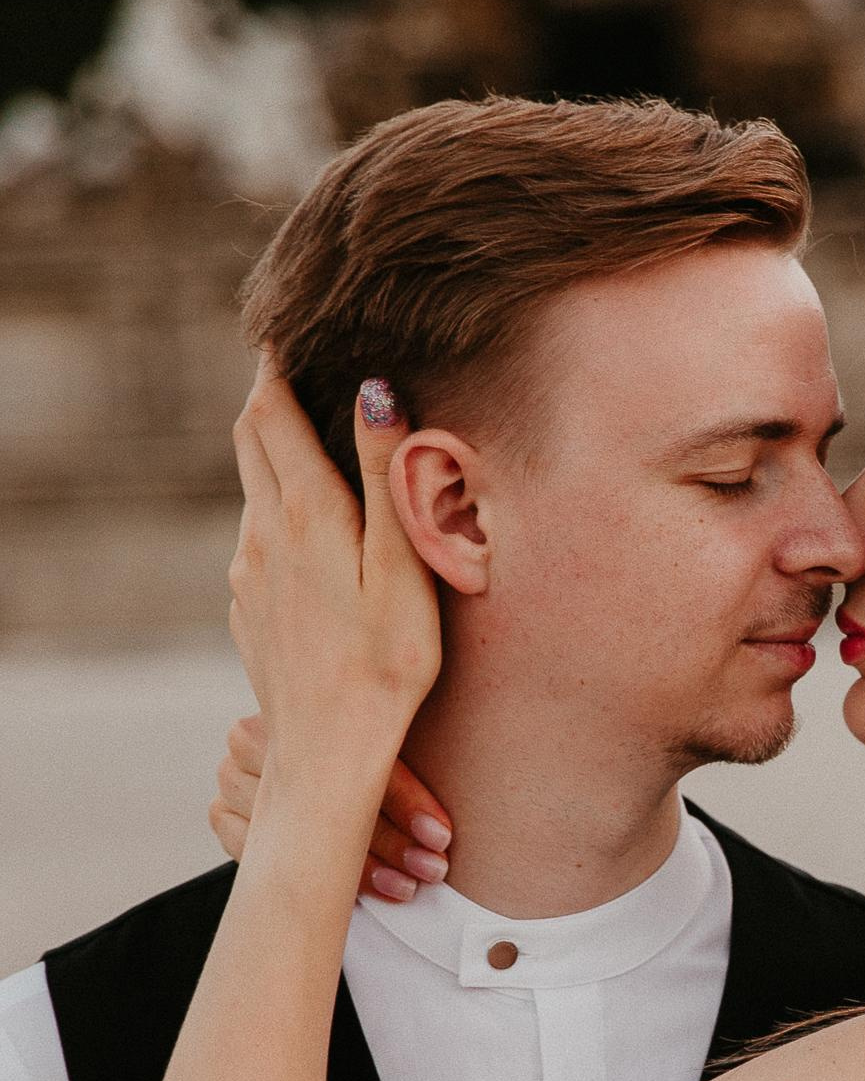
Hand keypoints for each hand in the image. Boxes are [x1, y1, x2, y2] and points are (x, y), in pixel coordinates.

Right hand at [211, 712, 452, 902]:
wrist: (289, 741)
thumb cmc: (350, 733)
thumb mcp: (369, 726)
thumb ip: (387, 743)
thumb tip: (440, 815)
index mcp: (291, 702)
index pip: (352, 758)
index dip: (405, 800)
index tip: (442, 836)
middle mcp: (250, 738)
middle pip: (325, 800)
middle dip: (389, 840)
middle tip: (433, 868)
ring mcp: (231, 779)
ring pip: (297, 833)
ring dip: (356, 868)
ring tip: (406, 886)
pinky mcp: (222, 814)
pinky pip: (261, 856)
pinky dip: (310, 880)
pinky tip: (348, 895)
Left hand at [228, 356, 440, 790]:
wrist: (328, 753)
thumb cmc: (385, 663)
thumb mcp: (402, 562)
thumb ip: (388, 473)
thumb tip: (373, 389)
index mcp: (303, 512)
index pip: (271, 411)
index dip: (275, 363)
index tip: (286, 326)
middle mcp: (261, 534)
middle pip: (249, 439)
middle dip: (269, 396)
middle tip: (295, 363)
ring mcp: (247, 573)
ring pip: (253, 489)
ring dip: (275, 453)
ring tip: (312, 435)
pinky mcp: (247, 607)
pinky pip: (257, 538)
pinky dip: (277, 509)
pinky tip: (312, 530)